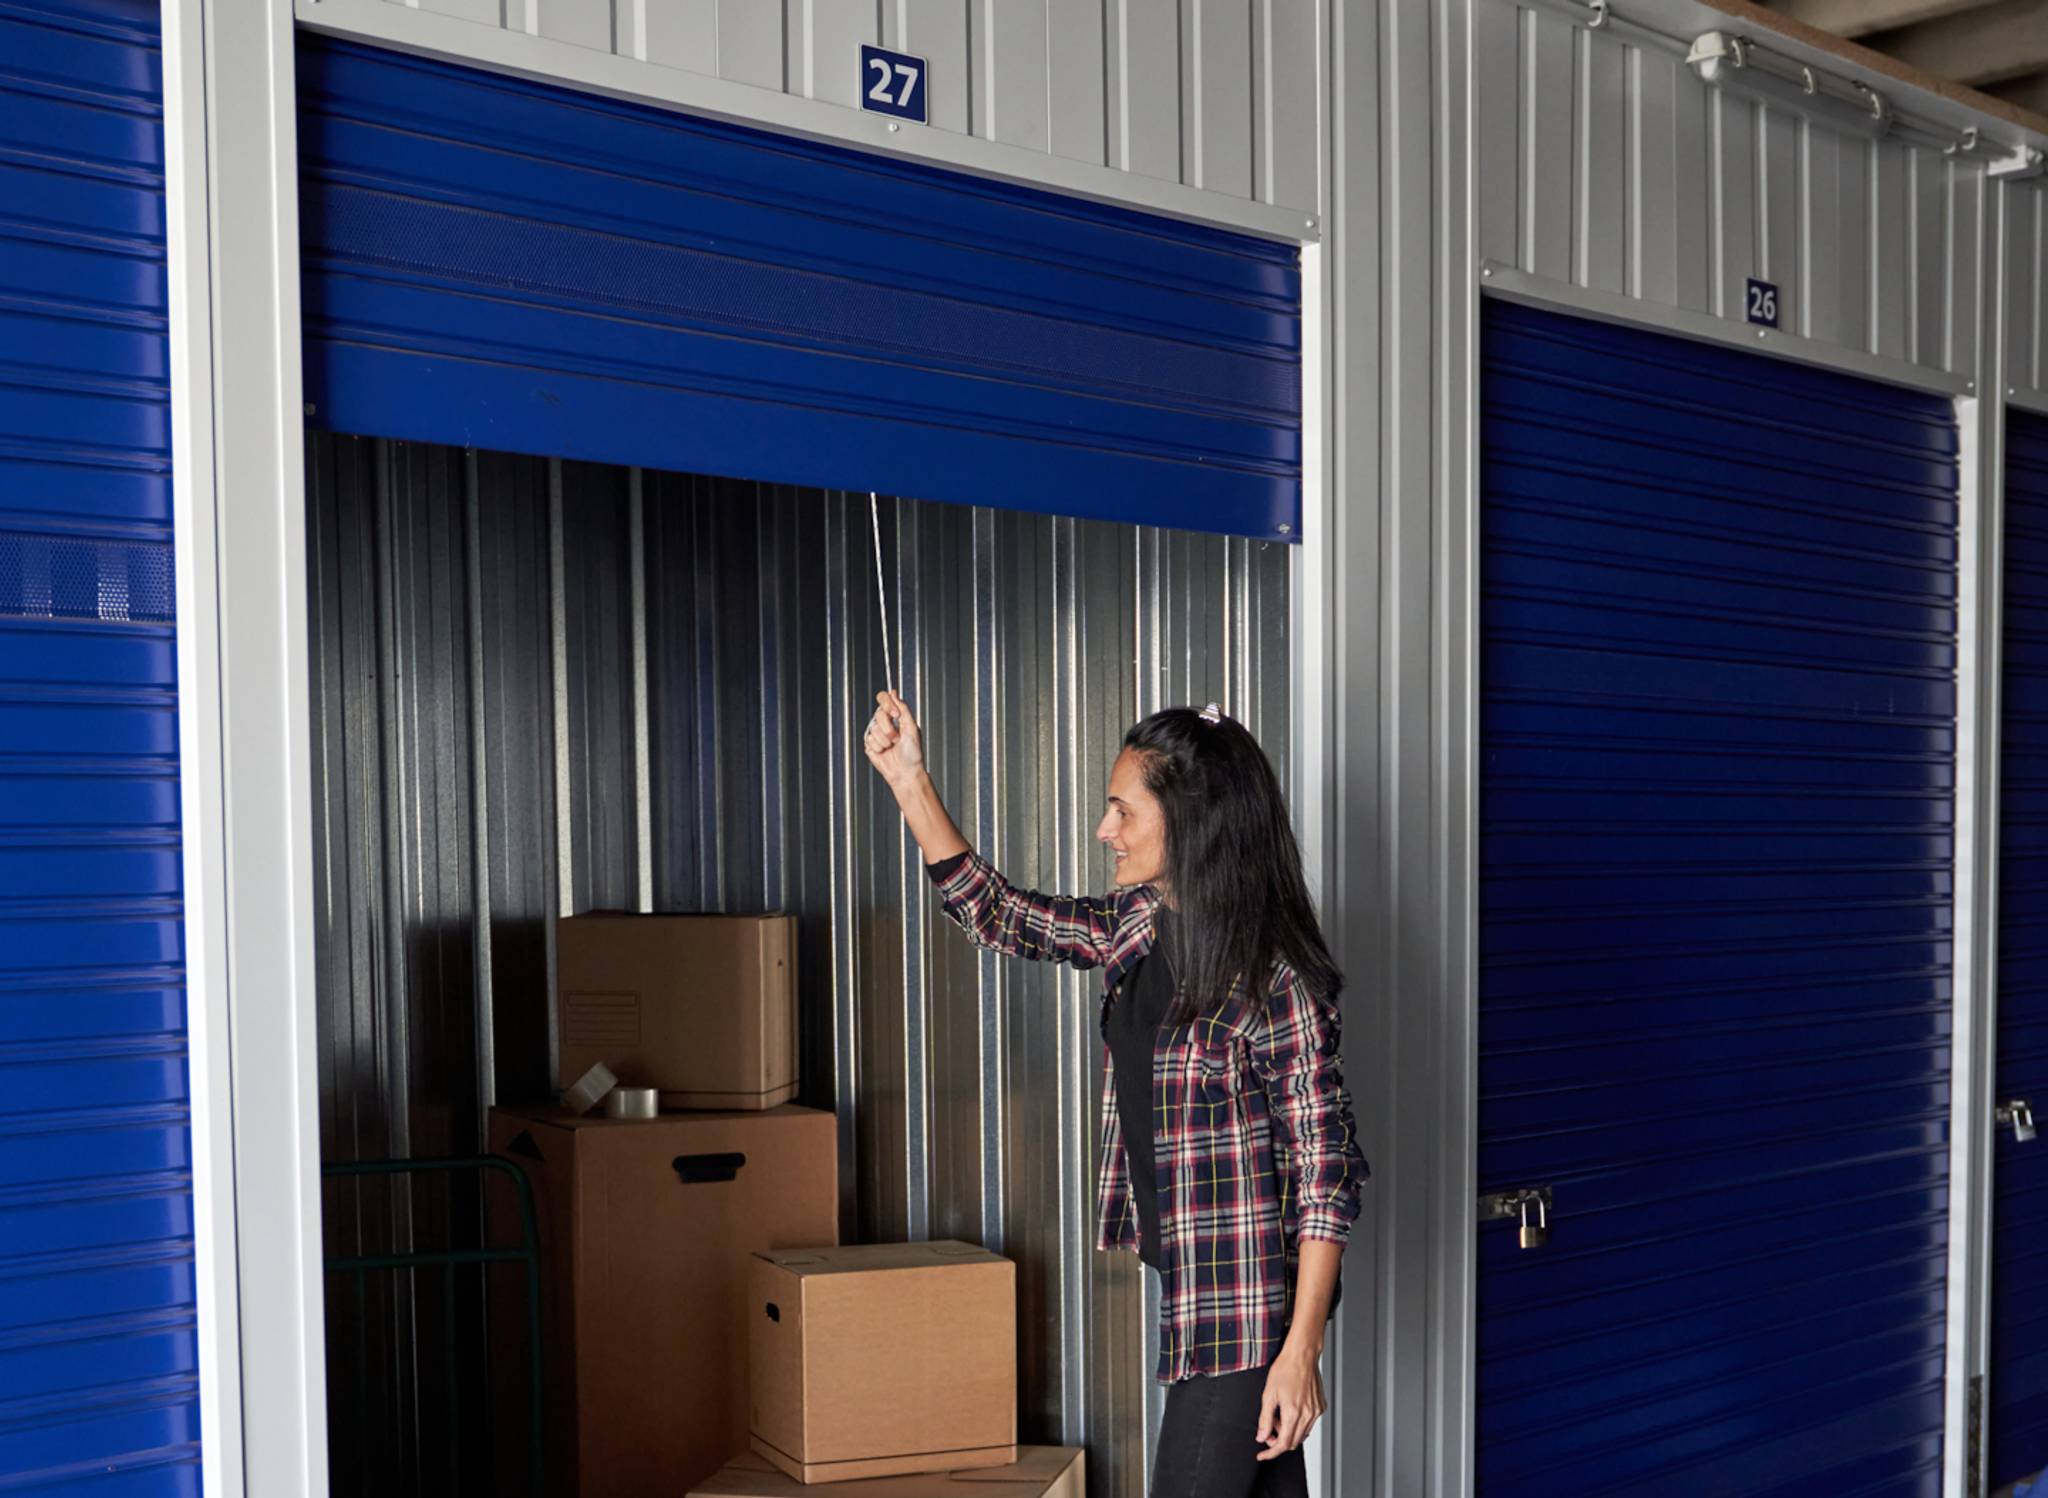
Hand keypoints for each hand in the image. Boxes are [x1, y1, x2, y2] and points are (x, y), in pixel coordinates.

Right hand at [862, 689, 925, 787]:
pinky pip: (869, 740)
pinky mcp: (869, 744)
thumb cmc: (913, 752)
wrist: (906, 771)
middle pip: (878, 714)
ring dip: (885, 740)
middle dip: (889, 728)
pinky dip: (879, 747)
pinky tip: (885, 752)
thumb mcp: (912, 727)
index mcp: (894, 716)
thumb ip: (903, 708)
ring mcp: (876, 733)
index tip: (896, 714)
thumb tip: (894, 693)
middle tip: (897, 738)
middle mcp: (884, 723)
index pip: (883, 699)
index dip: (888, 704)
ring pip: (874, 729)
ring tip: (892, 747)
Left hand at [1255, 1344, 1324, 1460]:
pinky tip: (1290, 1409)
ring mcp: (1316, 1411)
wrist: (1302, 1355)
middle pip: (1293, 1442)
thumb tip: (1261, 1437)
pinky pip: (1309, 1423)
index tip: (1262, 1455)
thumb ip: (1264, 1419)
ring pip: (1302, 1434)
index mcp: (1293, 1413)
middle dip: (1278, 1441)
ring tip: (1279, 1415)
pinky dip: (1298, 1423)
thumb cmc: (1285, 1369)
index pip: (1283, 1444)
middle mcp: (1307, 1414)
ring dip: (1288, 1431)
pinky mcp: (1320, 1406)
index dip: (1271, 1453)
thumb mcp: (1268, 1394)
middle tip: (1268, 1430)